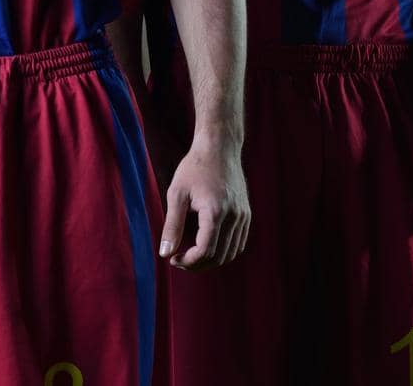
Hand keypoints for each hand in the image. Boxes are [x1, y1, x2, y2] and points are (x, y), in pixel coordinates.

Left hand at [158, 140, 249, 269]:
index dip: (188, 261)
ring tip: (191, 255)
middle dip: (197, 264)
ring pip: (231, 253)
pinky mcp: (247, 214)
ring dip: (211, 260)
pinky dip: (224, 251)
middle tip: (179, 259)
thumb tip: (165, 254)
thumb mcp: (176, 194)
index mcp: (215, 212)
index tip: (173, 259)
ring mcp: (243, 216)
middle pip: (219, 257)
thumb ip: (171, 226)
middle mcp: (234, 217)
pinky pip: (238, 243)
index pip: (205, 251)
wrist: (219, 147)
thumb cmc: (194, 168)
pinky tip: (207, 245)